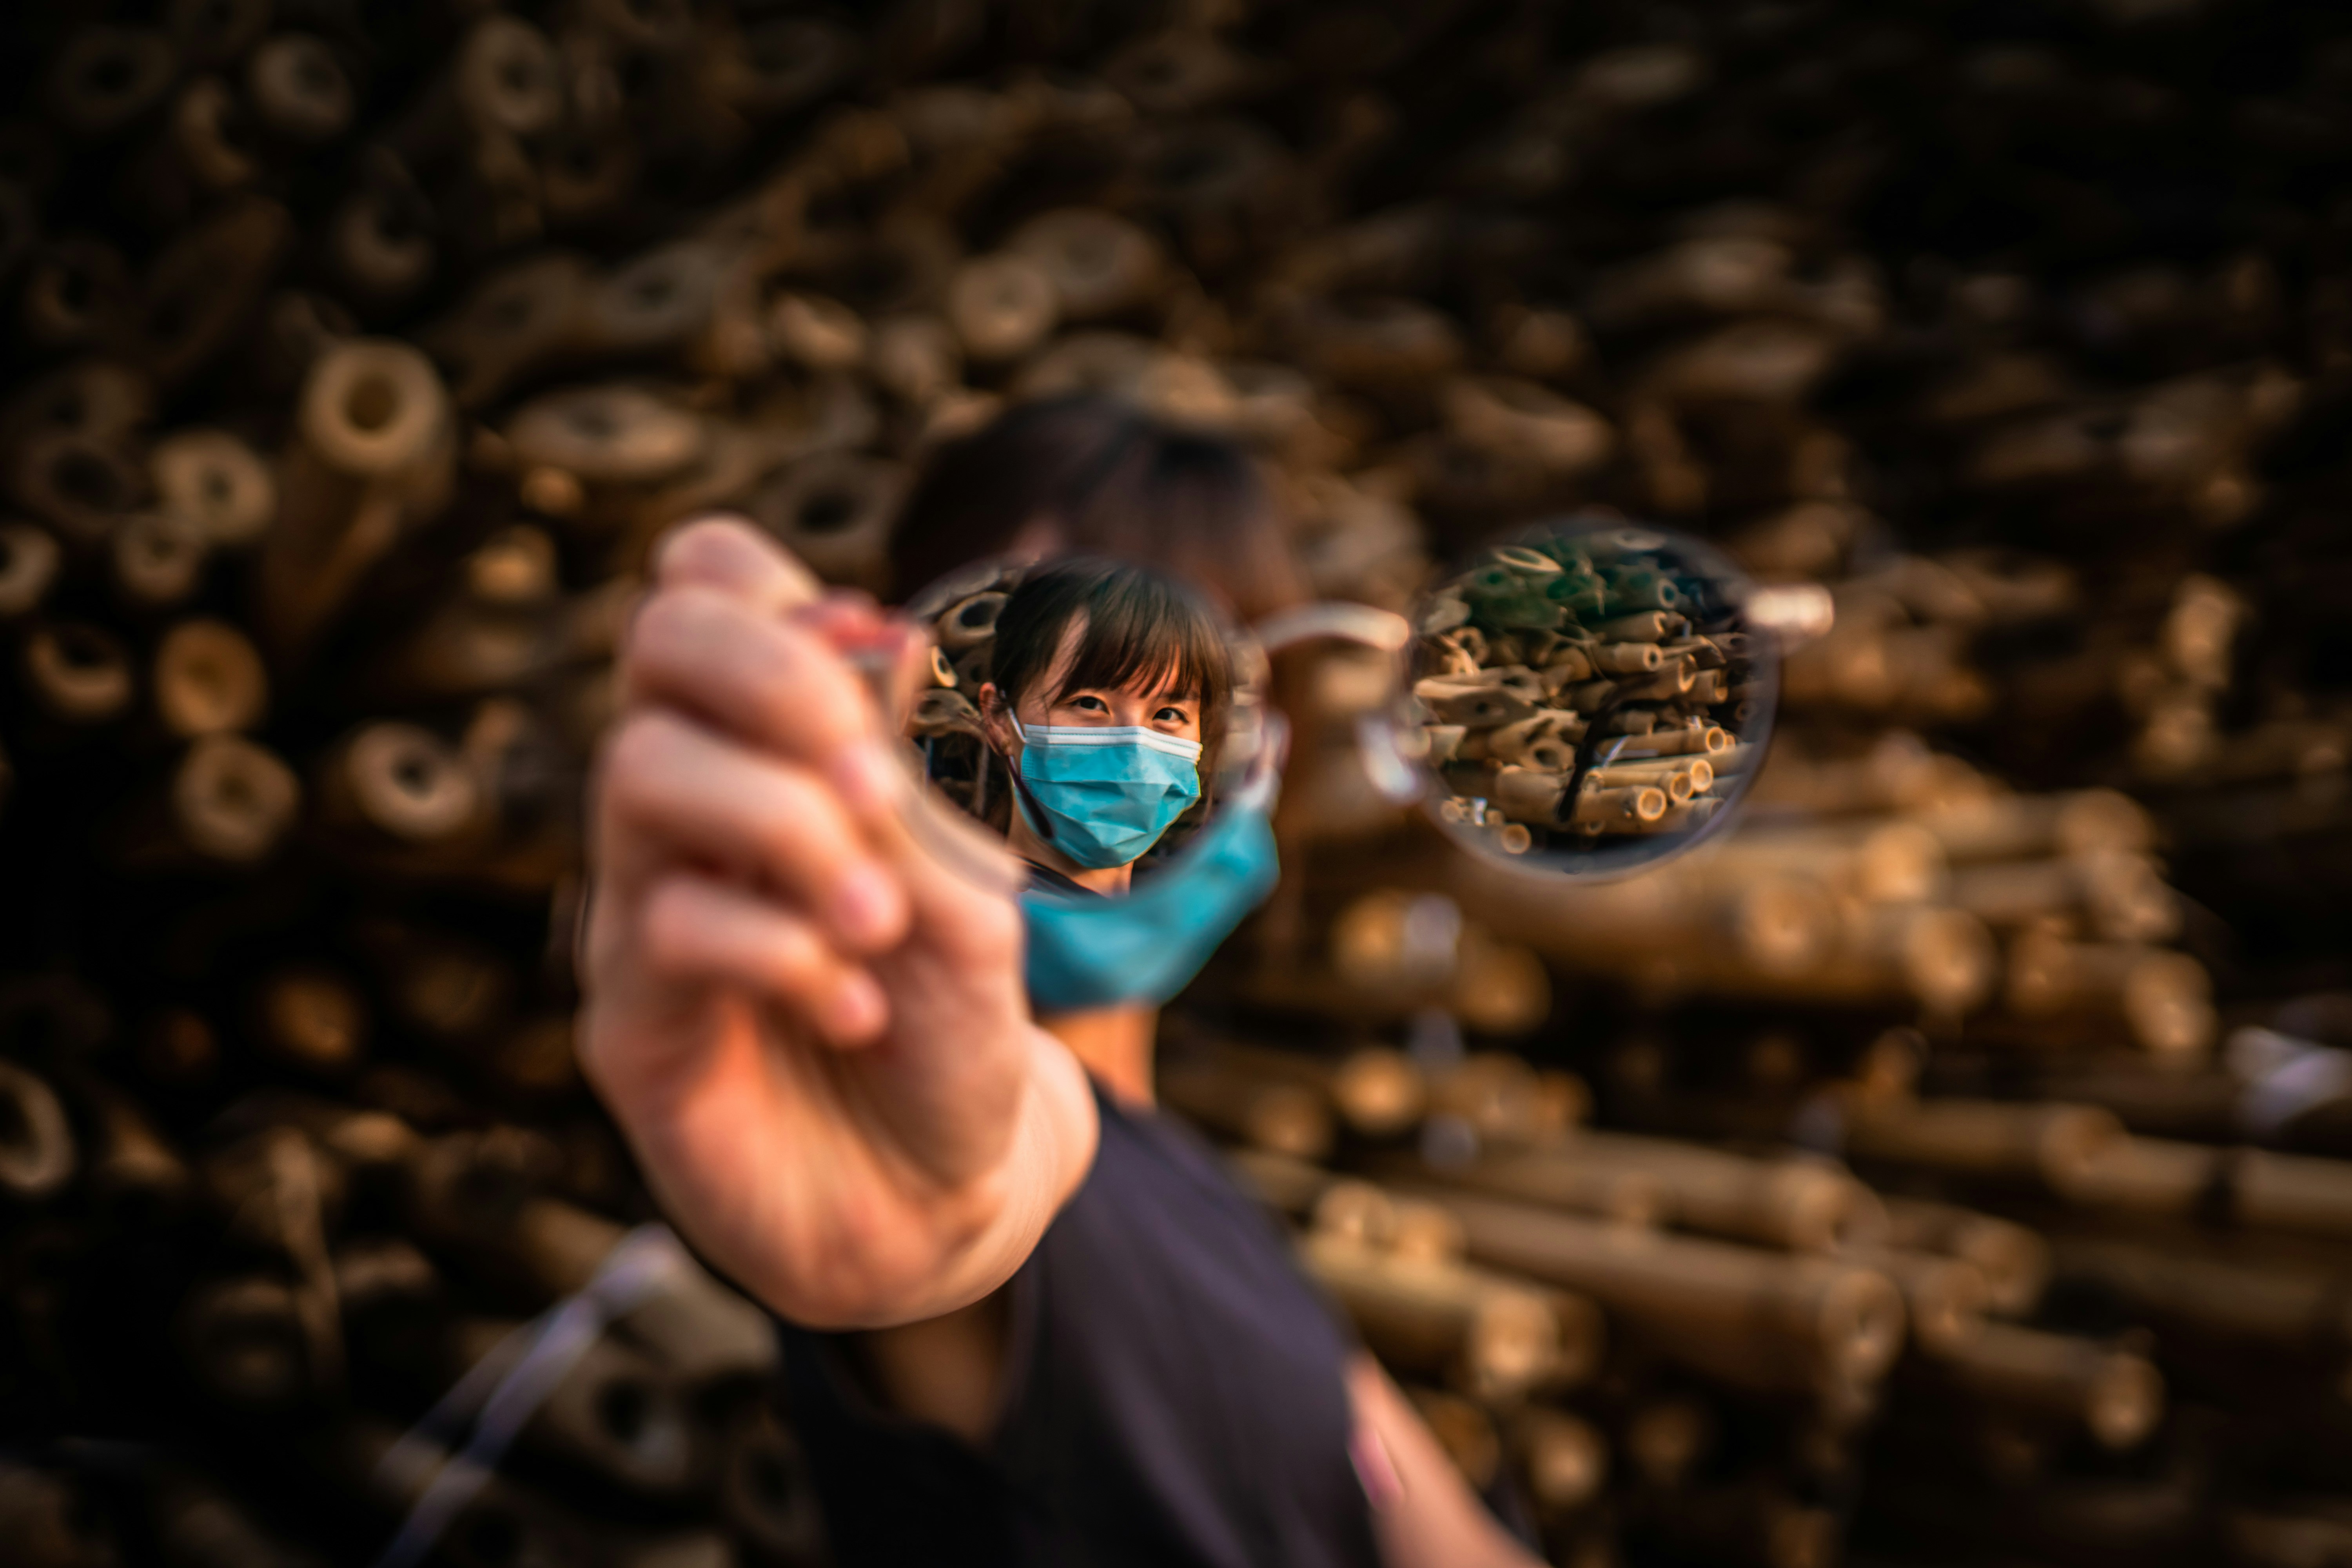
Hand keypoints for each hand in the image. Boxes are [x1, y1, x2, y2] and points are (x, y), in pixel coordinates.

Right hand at [577, 519, 1095, 1327]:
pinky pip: (661, 923)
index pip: (710, 580)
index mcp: (772, 743)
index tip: (888, 675)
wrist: (936, 1189)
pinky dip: (781, 952)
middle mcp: (689, 803)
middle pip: (658, 640)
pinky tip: (856, 1008)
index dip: (783, 596)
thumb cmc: (952, 1022)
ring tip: (880, 921)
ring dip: (787, 827)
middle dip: (777, 679)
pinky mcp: (627, 1018)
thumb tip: (874, 640)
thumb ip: (918, 778)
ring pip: (640, 771)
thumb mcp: (971, 890)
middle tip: (870, 783)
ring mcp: (642, 903)